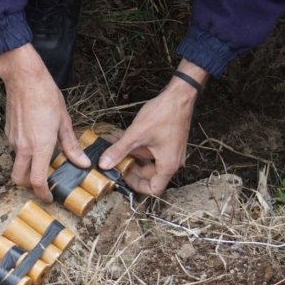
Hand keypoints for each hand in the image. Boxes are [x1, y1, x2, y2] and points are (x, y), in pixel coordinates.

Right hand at [0, 44, 90, 201]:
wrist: (23, 77)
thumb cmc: (45, 95)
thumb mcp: (63, 120)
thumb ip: (71, 146)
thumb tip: (83, 163)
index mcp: (40, 145)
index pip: (37, 180)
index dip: (43, 194)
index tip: (49, 197)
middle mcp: (23, 146)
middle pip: (20, 179)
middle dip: (29, 186)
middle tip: (43, 183)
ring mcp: (13, 139)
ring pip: (17, 163)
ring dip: (26, 167)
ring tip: (42, 157)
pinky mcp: (8, 132)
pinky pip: (14, 149)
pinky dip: (23, 152)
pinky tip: (34, 140)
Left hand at [97, 62, 206, 195]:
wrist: (179, 96)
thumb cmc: (164, 114)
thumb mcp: (136, 134)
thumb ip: (119, 150)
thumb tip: (104, 164)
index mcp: (168, 165)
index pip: (154, 189)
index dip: (136, 186)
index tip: (122, 177)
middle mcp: (171, 161)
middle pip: (149, 175)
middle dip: (129, 168)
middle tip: (113, 162)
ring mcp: (169, 150)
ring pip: (146, 159)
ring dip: (130, 154)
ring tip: (112, 146)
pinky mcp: (167, 140)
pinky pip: (149, 148)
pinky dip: (136, 145)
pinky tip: (120, 137)